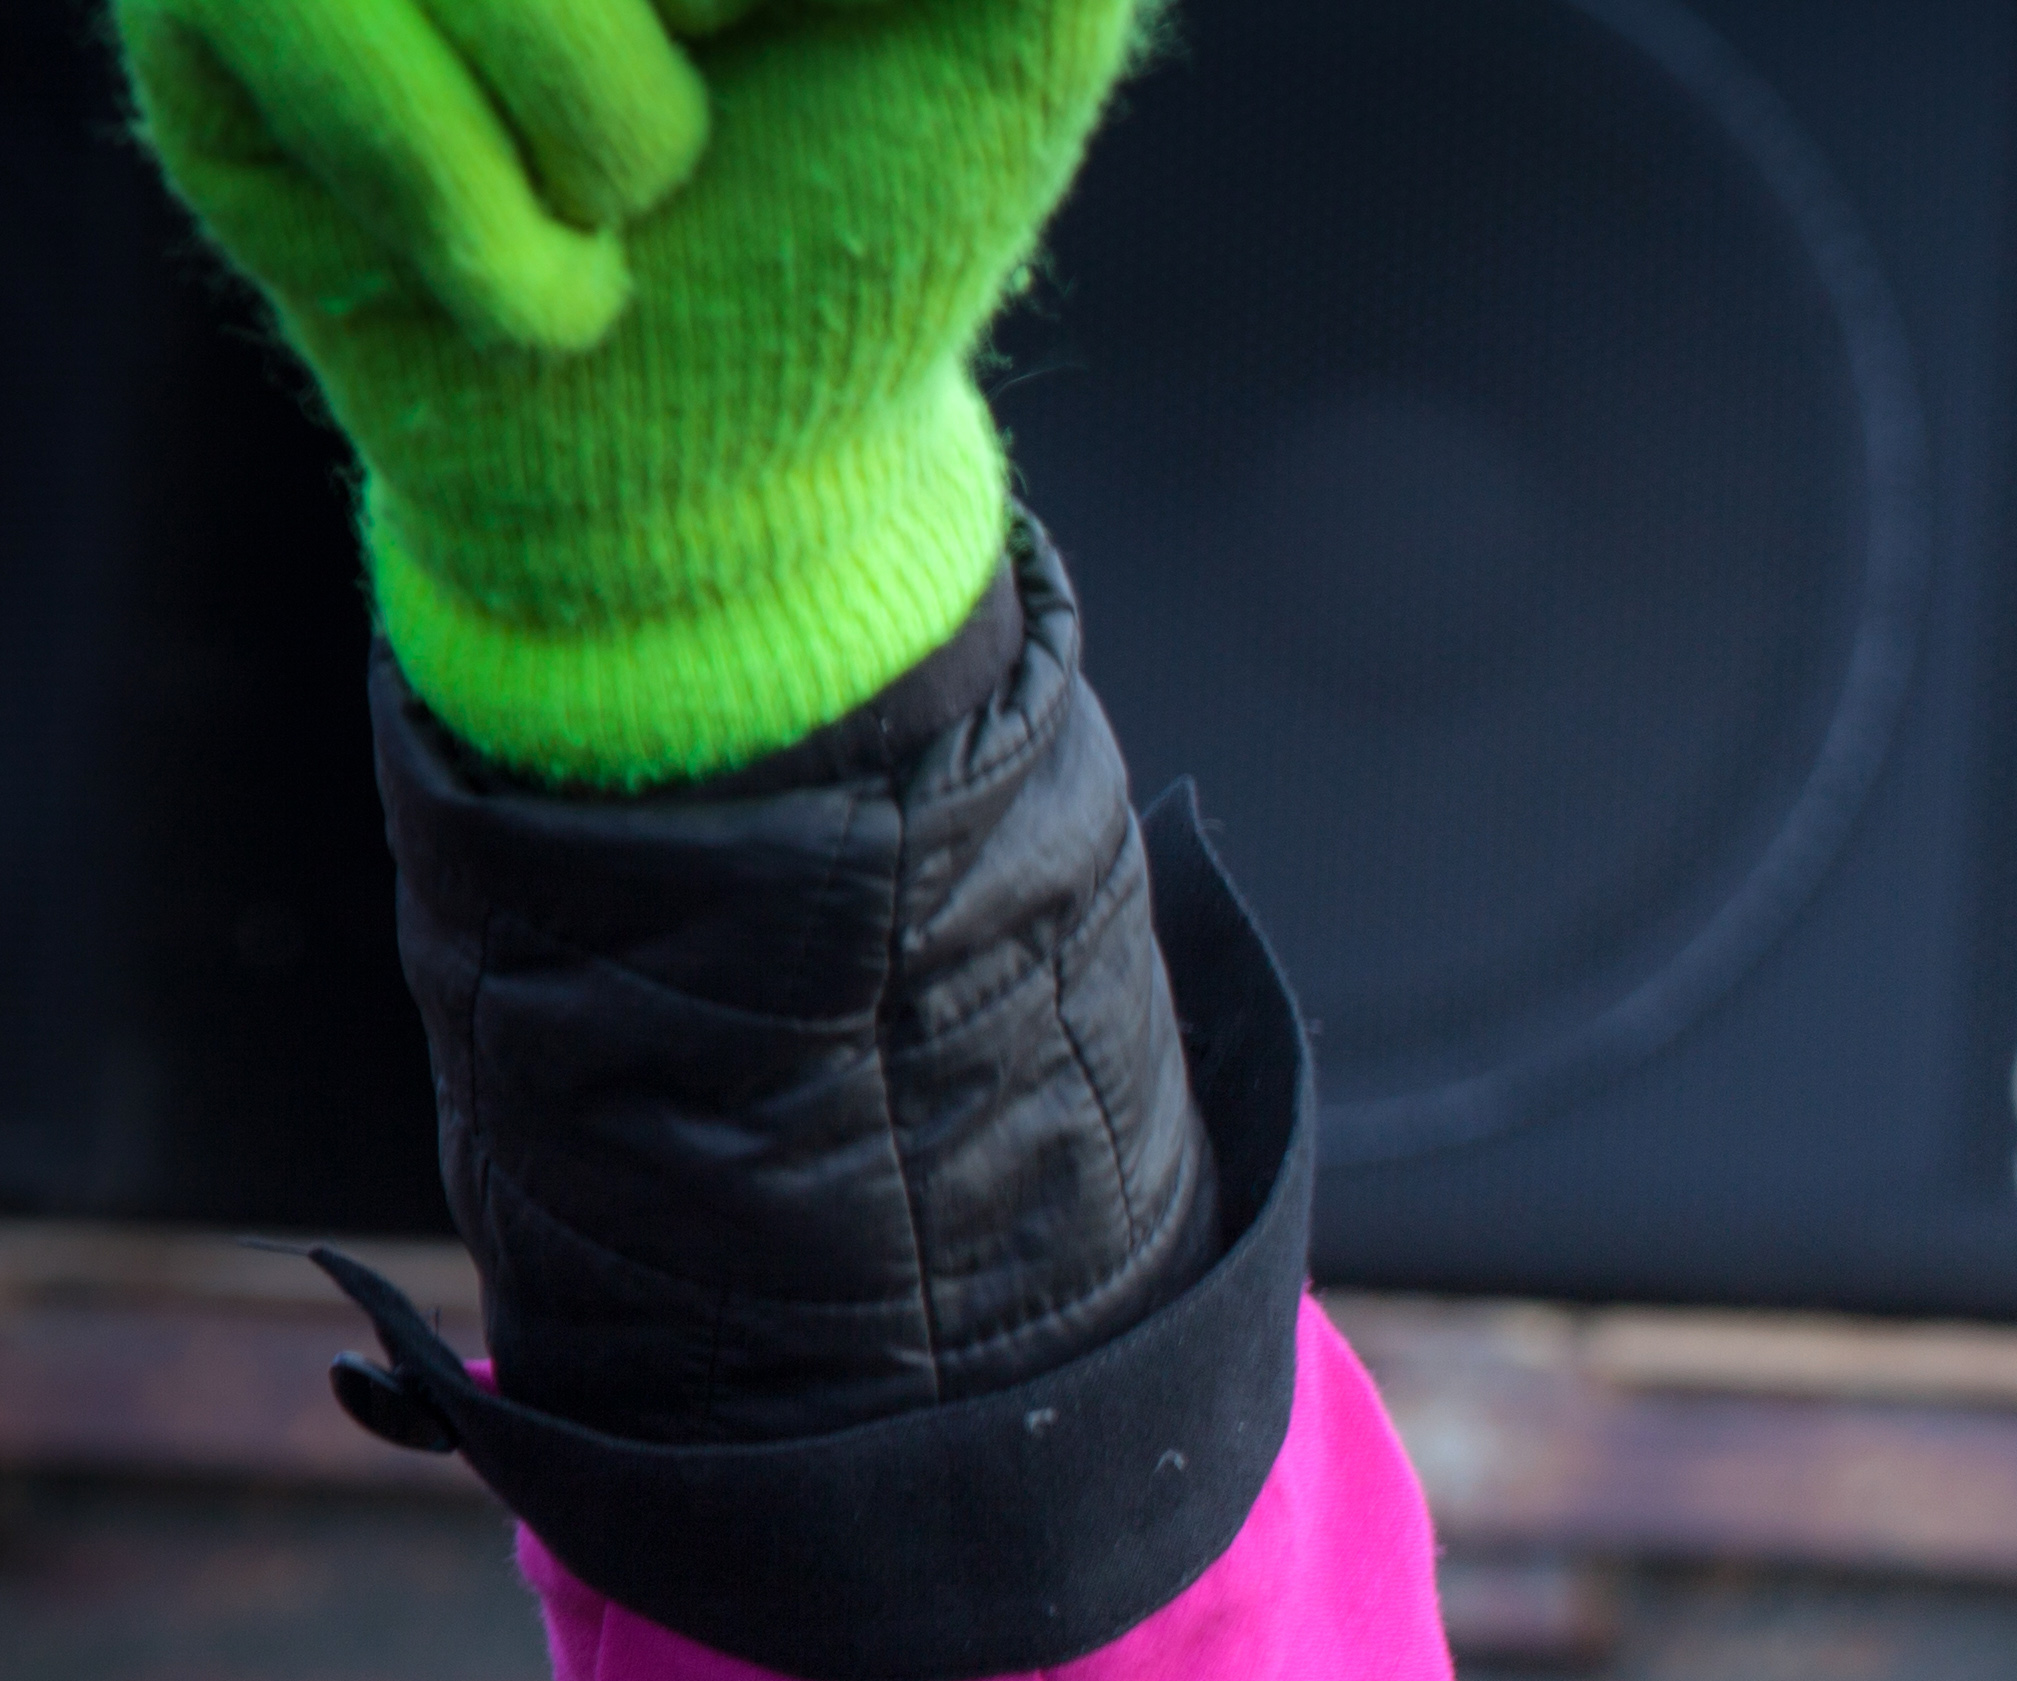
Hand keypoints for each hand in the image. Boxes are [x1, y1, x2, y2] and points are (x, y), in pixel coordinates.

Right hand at [117, 0, 1149, 778]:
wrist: (707, 492)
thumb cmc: (861, 256)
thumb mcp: (1007, 13)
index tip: (783, 51)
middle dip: (641, 62)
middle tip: (696, 151)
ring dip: (589, 119)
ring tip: (625, 213)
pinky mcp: (204, 10)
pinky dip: (454, 190)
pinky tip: (530, 274)